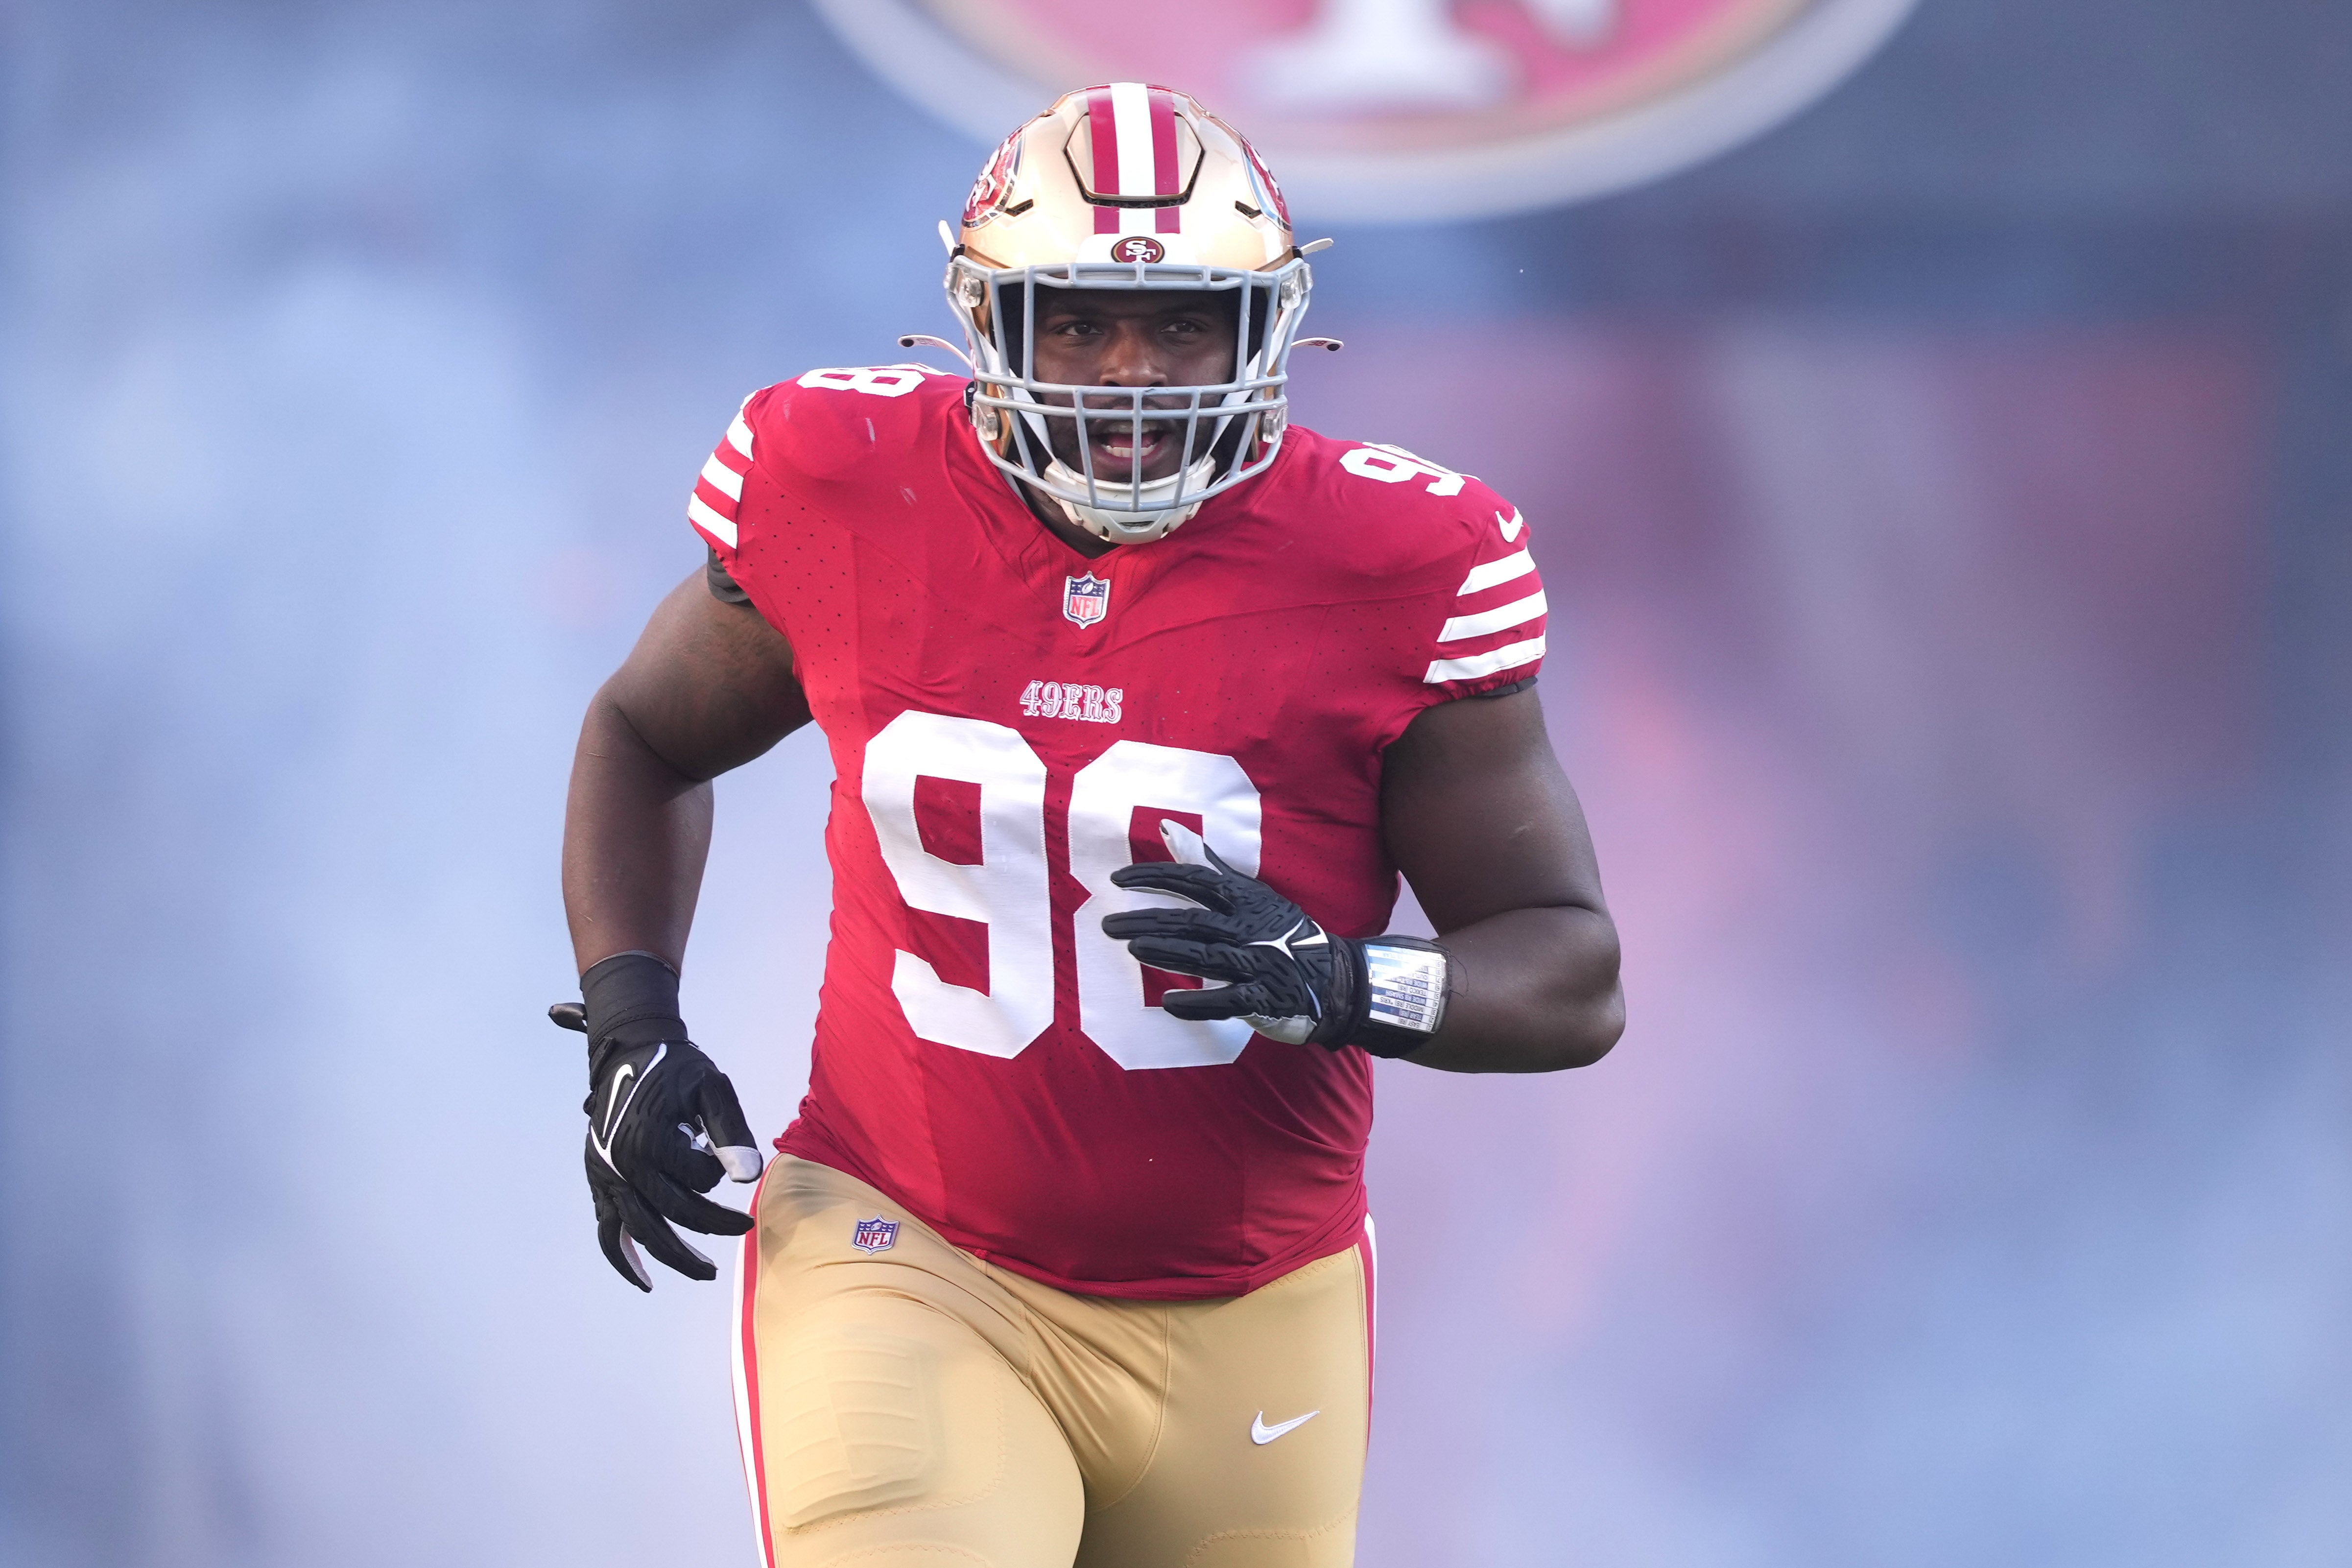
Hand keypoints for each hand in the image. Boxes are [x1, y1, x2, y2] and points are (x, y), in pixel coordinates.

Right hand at [553, 954, 764, 1289]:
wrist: (630, 1052)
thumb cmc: (677, 1070)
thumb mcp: (711, 1088)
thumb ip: (730, 1132)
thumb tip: (749, 1177)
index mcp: (651, 1139)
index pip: (699, 1180)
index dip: (721, 1174)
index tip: (731, 1158)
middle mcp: (624, 1163)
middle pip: (673, 1213)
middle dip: (713, 1226)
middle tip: (745, 1229)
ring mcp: (607, 1176)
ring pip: (641, 1231)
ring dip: (673, 1256)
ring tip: (705, 1271)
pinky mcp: (599, 1181)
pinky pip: (607, 1230)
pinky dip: (623, 1257)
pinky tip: (643, 1278)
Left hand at [1100, 822, 1357, 1045]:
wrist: (1335, 979)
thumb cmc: (1283, 932)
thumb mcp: (1251, 893)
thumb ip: (1208, 865)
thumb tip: (1168, 828)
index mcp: (1246, 899)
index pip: (1196, 880)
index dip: (1156, 876)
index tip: (1118, 879)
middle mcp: (1250, 928)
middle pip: (1192, 921)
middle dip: (1148, 921)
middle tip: (1109, 926)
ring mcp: (1258, 964)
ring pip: (1205, 957)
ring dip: (1167, 953)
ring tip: (1132, 948)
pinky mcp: (1263, 999)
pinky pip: (1226, 1001)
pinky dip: (1198, 1003)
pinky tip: (1169, 1002)